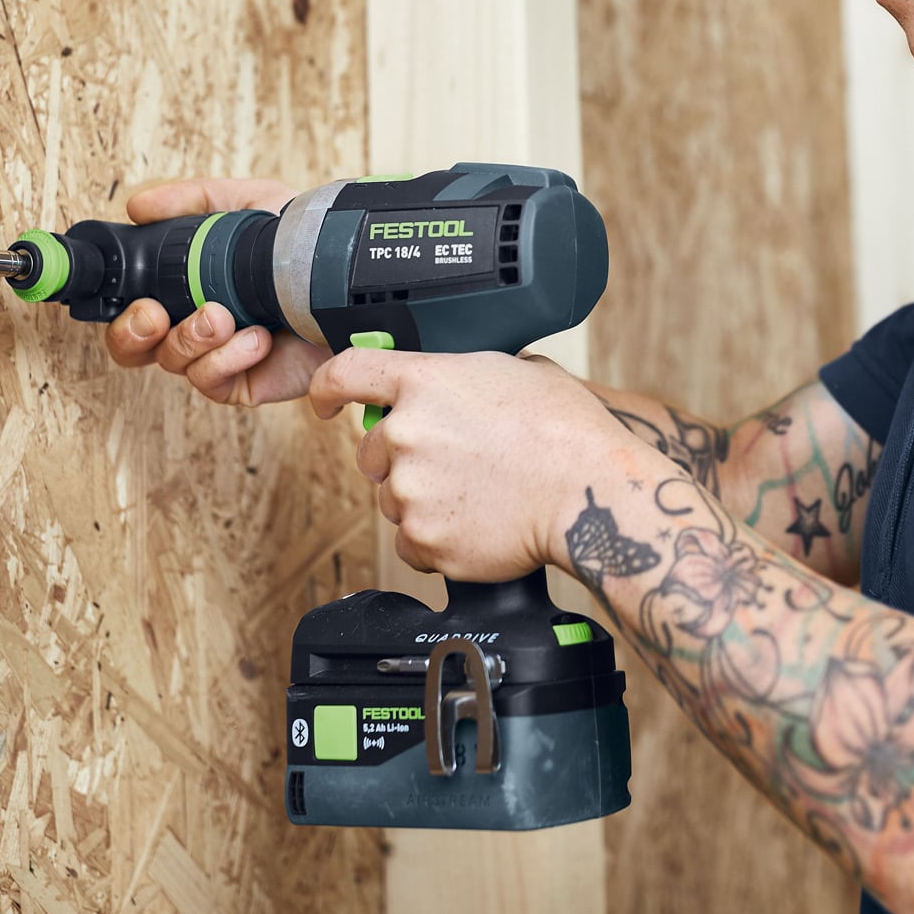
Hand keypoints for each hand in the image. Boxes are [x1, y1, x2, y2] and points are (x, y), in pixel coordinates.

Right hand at [103, 176, 324, 404]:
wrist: (347, 279)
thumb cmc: (302, 244)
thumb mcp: (248, 203)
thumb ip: (192, 200)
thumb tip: (138, 206)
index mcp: (188, 288)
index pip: (134, 309)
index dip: (122, 310)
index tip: (138, 298)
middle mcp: (197, 325)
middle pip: (135, 348)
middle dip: (133, 334)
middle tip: (155, 315)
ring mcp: (219, 356)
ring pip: (173, 362)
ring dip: (192, 337)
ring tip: (224, 315)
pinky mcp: (245, 382)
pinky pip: (211, 382)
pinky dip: (227, 359)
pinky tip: (256, 338)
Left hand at [307, 346, 651, 578]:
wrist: (589, 493)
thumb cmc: (566, 431)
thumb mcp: (517, 370)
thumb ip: (467, 374)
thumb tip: (461, 382)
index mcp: (424, 382)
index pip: (344, 375)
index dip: (326, 390)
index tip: (324, 404)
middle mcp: (405, 433)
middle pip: (370, 451)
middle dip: (401, 459)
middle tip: (454, 465)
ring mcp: (410, 489)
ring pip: (393, 499)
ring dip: (423, 501)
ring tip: (479, 495)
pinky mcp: (423, 539)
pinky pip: (411, 544)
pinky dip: (438, 541)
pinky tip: (478, 524)